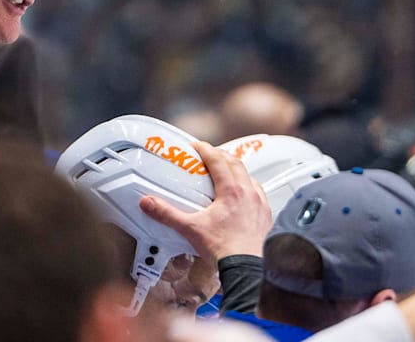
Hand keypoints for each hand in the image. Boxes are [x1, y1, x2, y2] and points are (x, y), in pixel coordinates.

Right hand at [140, 141, 272, 262]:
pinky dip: (250, 188)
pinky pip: (259, 194)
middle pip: (236, 164)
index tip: (198, 146)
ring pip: (250, 177)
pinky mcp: (265, 216)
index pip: (218, 160)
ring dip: (237, 171)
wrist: (244, 268)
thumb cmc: (222, 249)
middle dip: (222, 156)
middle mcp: (248, 193)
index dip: (206, 150)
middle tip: (210, 155)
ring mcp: (259, 204)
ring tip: (227, 173)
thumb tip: (149, 203)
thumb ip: (167, 214)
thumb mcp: (189, 228)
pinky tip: (244, 195)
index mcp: (231, 191)